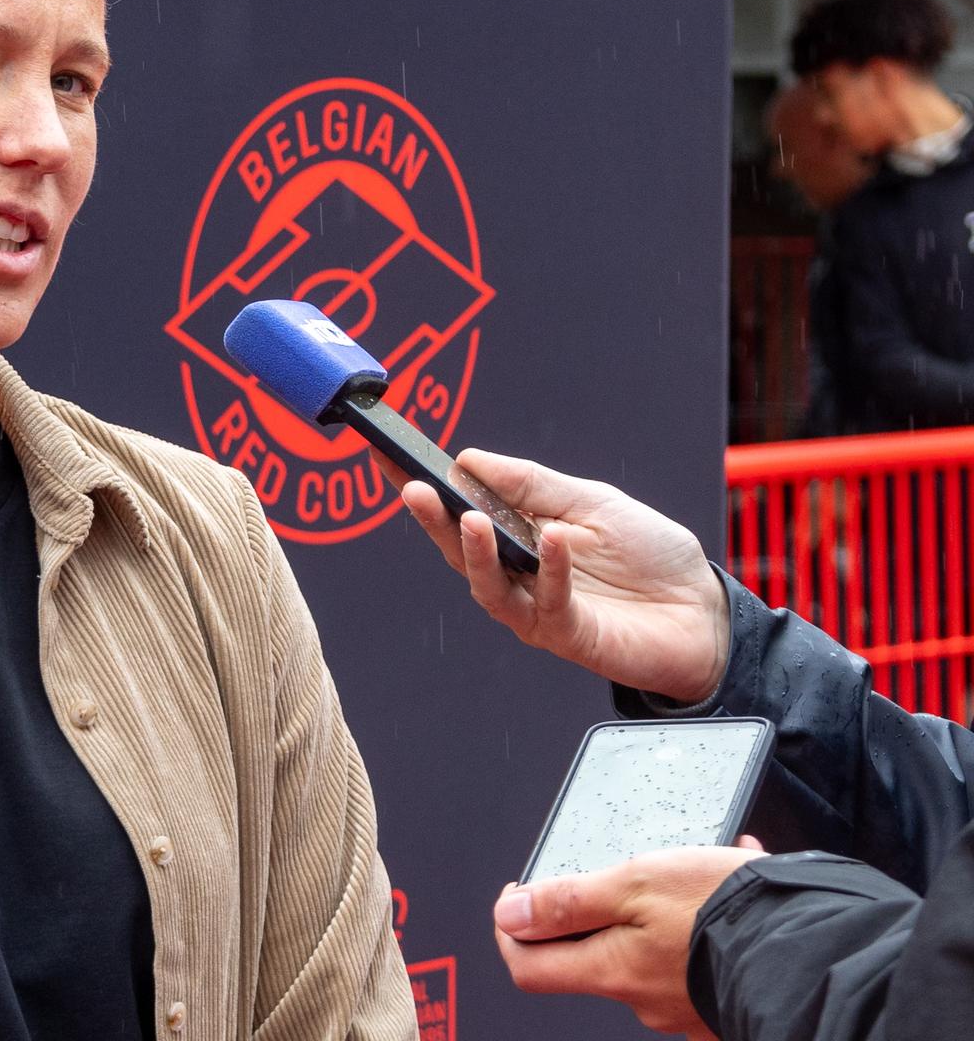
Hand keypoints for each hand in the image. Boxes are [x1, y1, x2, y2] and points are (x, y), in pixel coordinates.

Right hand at [383, 449, 729, 703]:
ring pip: (488, 586)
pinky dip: (550, 569)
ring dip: (475, 552)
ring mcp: (538, 610)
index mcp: (518, 539)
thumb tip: (469, 459)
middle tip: (414, 490)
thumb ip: (532, 484)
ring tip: (470, 518)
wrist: (704, 611)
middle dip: (433, 521)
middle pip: (460, 551)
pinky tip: (552, 539)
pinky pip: (549, 602)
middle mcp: (518, 577)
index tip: (390, 459)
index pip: (460, 512)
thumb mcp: (592, 501)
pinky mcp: (568, 635)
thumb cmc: (650, 557)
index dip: (424, 490)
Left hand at [492, 838, 766, 1038]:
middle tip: (615, 872)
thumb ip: (567, 902)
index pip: (528, 967)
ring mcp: (684, 1006)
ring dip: (659, 909)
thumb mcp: (633, 883)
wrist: (817, 947)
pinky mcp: (722, 999)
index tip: (520, 896)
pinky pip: (698, 957)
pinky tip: (727, 884)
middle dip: (593, 912)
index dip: (512, 930)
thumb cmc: (726, 913)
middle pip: (588, 958)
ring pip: (649, 951)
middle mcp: (643, 999)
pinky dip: (704, 922)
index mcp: (612, 970)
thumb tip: (510, 916)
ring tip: (695, 868)